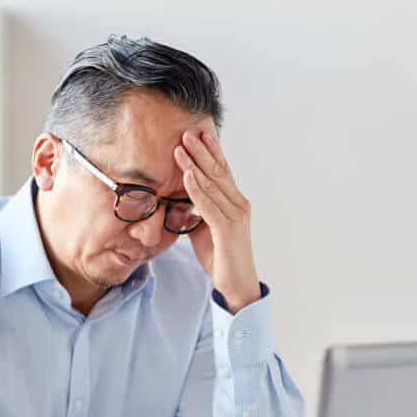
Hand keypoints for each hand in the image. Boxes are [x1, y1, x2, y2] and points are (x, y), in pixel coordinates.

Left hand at [174, 129, 260, 312]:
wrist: (235, 284)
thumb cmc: (221, 256)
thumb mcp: (204, 228)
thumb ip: (196, 210)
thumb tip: (177, 199)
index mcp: (235, 202)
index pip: (223, 171)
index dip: (212, 151)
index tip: (200, 134)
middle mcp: (239, 204)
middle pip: (218, 172)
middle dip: (201, 151)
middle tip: (187, 132)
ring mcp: (236, 216)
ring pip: (212, 184)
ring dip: (194, 164)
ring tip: (180, 147)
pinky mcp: (228, 229)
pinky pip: (209, 204)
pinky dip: (196, 189)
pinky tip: (186, 175)